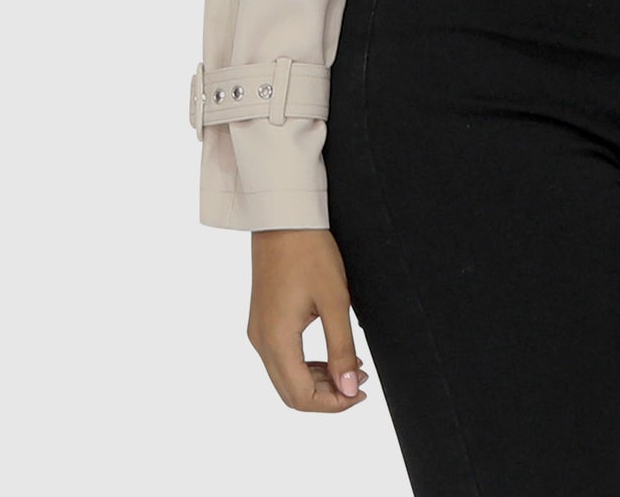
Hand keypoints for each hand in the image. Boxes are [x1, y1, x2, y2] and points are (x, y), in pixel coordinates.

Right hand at [248, 228, 369, 411]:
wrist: (283, 215)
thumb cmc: (310, 251)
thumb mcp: (335, 300)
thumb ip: (342, 348)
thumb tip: (349, 389)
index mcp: (276, 340)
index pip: (301, 396)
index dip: (333, 404)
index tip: (361, 393)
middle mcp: (261, 341)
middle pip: (291, 393)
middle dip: (327, 396)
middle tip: (360, 383)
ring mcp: (259, 330)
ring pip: (286, 378)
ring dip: (318, 381)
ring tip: (352, 369)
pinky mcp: (263, 320)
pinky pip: (282, 358)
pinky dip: (307, 365)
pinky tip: (333, 354)